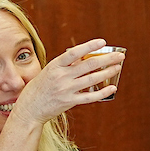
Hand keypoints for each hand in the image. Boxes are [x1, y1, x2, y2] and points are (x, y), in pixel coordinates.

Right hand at [6, 39, 123, 129]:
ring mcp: (66, 90)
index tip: (102, 42)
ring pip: (92, 79)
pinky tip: (112, 87)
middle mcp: (61, 76)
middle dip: (107, 59)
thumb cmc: (39, 88)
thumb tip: (83, 57)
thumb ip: (65, 65)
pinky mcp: (69, 102)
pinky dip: (102, 92)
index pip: (74, 52)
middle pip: (88, 65)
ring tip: (118, 67)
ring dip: (107, 72)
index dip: (89, 46)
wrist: (29, 108)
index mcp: (55, 66)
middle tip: (119, 56)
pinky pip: (90, 97)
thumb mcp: (49, 71)